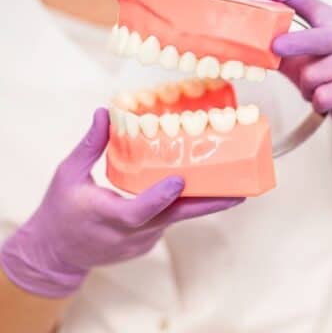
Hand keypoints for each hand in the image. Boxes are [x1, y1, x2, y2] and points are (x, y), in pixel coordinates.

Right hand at [0, 109, 242, 298]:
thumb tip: (103, 112)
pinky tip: (202, 187)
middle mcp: (128, 233)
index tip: (179, 181)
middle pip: (174, 218)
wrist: (55, 254)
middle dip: (209, 205)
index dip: (159, 198)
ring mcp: (140, 242)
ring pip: (176, 218)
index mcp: (105, 215)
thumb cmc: (60, 210)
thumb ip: (89, 146)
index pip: (137, 211)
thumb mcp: (67, 175)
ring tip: (233, 182)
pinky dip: (183, 205)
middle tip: (240, 192)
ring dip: (202, 201)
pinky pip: (169, 221)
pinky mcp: (147, 244)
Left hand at [252, 0, 331, 174]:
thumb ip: (290, 57)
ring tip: (320, 91)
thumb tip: (258, 50)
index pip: (307, 2)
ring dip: (307, 89)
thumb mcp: (313, 67)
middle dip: (294, 42)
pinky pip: (324, 95)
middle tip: (276, 47)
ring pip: (313, 74)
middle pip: (316, 36)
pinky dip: (320, 103)